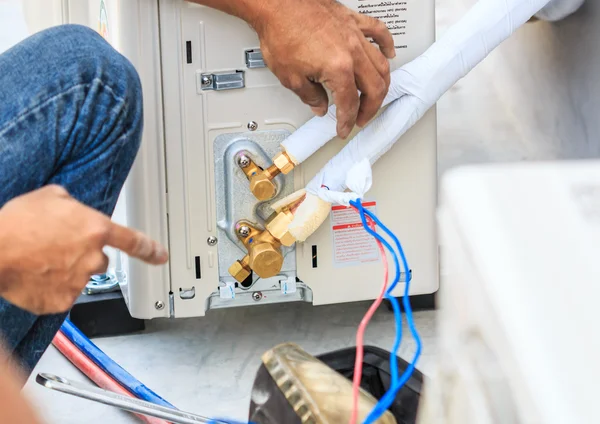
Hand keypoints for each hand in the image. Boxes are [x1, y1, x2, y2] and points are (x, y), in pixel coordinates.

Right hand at [0, 185, 167, 313]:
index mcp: (95, 229)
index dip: (150, 250)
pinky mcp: (61, 302)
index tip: (161, 256)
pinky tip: (35, 276)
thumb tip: (73, 211)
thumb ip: (73, 205)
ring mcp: (78, 282)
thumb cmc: (17, 223)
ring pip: (79, 278)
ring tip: (39, 260)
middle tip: (56, 248)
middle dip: (82, 255)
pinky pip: (62, 295)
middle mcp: (92, 258)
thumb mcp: (51, 197)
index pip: (133, 241)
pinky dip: (51, 289)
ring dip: (65, 271)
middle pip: (99, 260)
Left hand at [251, 0, 394, 137]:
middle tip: (361, 118)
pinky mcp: (352, 20)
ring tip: (374, 95)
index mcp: (338, 68)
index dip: (347, 121)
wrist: (276, 4)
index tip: (344, 128)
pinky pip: (378, 31)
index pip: (349, 103)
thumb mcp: (290, 77)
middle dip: (369, 108)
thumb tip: (320, 106)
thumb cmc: (280, 32)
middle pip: (373, 87)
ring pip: (381, 64)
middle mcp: (351, 51)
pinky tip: (388, 54)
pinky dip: (386, 45)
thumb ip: (310, 96)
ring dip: (381, 84)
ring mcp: (354, 34)